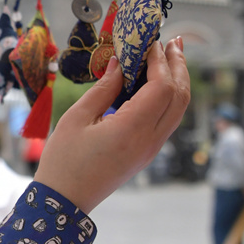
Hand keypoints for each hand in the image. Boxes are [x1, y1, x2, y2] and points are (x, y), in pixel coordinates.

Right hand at [34, 38, 189, 213]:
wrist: (64, 201)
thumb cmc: (63, 161)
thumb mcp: (76, 119)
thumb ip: (103, 89)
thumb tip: (120, 63)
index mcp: (132, 129)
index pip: (161, 87)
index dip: (159, 61)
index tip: (150, 41)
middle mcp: (150, 140)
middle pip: (179, 96)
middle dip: (178, 66)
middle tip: (173, 42)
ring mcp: (152, 149)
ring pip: (178, 109)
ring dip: (178, 80)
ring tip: (171, 57)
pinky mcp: (147, 153)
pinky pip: (168, 120)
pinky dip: (169, 97)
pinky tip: (157, 84)